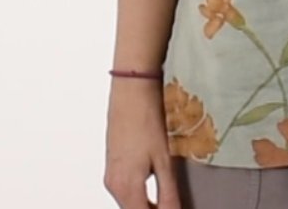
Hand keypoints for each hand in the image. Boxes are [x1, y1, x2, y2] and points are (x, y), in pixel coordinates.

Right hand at [104, 80, 182, 208]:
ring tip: (169, 201)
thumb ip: (168, 193)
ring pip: (130, 203)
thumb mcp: (164, 160)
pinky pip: (126, 190)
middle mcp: (114, 185)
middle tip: (176, 206)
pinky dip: (141, 195)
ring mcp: (111, 175)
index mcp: (126, 187)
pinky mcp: (113, 165)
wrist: (130, 89)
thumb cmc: (146, 118)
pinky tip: (157, 188)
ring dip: (148, 206)